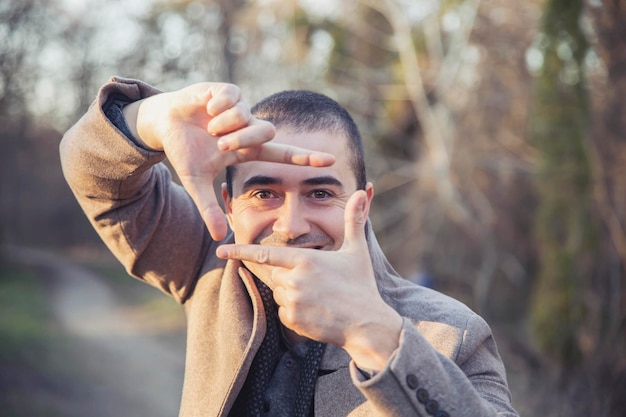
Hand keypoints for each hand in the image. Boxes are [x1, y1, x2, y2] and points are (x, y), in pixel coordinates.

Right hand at [123, 83, 334, 239]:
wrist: (164, 124)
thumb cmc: (184, 151)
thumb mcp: (196, 181)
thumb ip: (209, 207)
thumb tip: (219, 237)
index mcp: (248, 148)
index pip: (283, 153)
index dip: (305, 157)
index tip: (331, 161)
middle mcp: (248, 127)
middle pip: (266, 132)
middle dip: (242, 139)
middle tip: (220, 143)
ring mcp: (239, 108)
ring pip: (247, 115)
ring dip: (226, 124)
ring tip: (208, 127)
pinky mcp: (225, 90)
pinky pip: (232, 97)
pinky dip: (218, 105)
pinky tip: (207, 108)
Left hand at [216, 190, 402, 370]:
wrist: (367, 324)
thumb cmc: (361, 285)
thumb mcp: (356, 251)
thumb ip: (353, 220)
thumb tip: (361, 191)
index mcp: (305, 260)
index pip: (265, 254)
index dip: (241, 251)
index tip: (221, 249)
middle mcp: (295, 280)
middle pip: (274, 273)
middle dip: (287, 275)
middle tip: (315, 282)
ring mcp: (293, 301)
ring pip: (278, 292)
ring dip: (291, 293)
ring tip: (319, 297)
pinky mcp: (293, 320)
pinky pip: (283, 312)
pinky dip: (294, 311)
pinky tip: (316, 311)